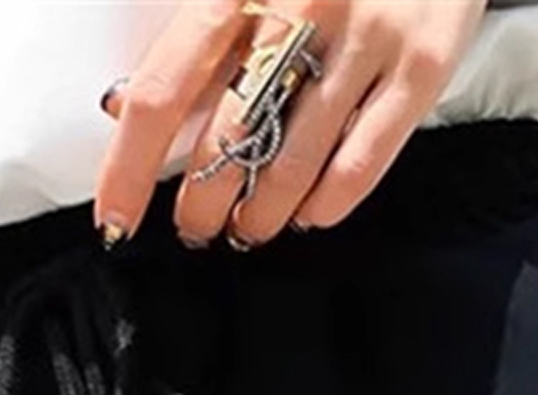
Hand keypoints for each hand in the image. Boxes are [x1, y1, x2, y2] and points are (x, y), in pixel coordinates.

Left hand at [94, 0, 488, 248]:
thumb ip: (194, 34)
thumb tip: (122, 104)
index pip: (164, 89)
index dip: (131, 167)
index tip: (116, 219)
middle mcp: (301, 3)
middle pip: (229, 139)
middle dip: (203, 204)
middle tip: (197, 227)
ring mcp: (366, 36)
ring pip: (293, 162)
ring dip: (262, 214)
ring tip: (250, 228)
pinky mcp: (421, 64)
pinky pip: (364, 161)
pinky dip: (328, 203)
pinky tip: (311, 214)